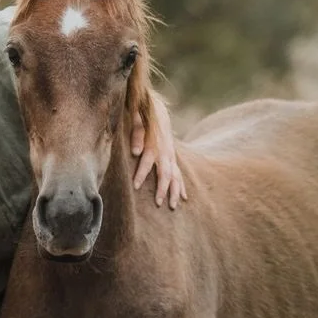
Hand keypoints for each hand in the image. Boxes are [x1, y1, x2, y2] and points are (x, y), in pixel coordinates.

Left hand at [131, 94, 185, 208]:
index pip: (147, 161)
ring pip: (175, 176)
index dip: (141, 173)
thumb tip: (135, 152)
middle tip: (158, 203)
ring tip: (172, 206)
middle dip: (162, 189)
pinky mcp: (172, 158)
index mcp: (154, 144)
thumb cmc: (144, 118)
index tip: (134, 186)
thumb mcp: (137, 121)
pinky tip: (183, 198)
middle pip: (166, 173)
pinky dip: (181, 187)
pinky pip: (179, 175)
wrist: (158, 111)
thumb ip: (136, 134)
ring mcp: (171, 156)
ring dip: (174, 192)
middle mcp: (165, 152)